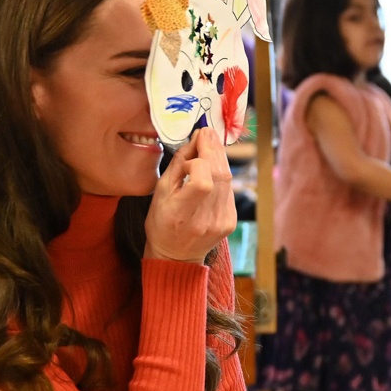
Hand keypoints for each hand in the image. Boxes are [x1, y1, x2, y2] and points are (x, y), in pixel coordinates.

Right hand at [144, 128, 236, 263]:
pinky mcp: (230, 222)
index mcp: (182, 214)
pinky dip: (222, 175)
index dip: (200, 160)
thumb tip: (195, 140)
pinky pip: (229, 190)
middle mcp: (205, 220)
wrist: (176, 257)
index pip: (203, 181)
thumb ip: (178, 165)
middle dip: (213, 149)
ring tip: (210, 145)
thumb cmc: (161, 223)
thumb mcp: (160, 193)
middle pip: (219, 176)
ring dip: (220, 159)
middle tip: (207, 133)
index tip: (193, 147)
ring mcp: (221, 222)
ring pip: (228, 180)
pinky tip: (214, 169)